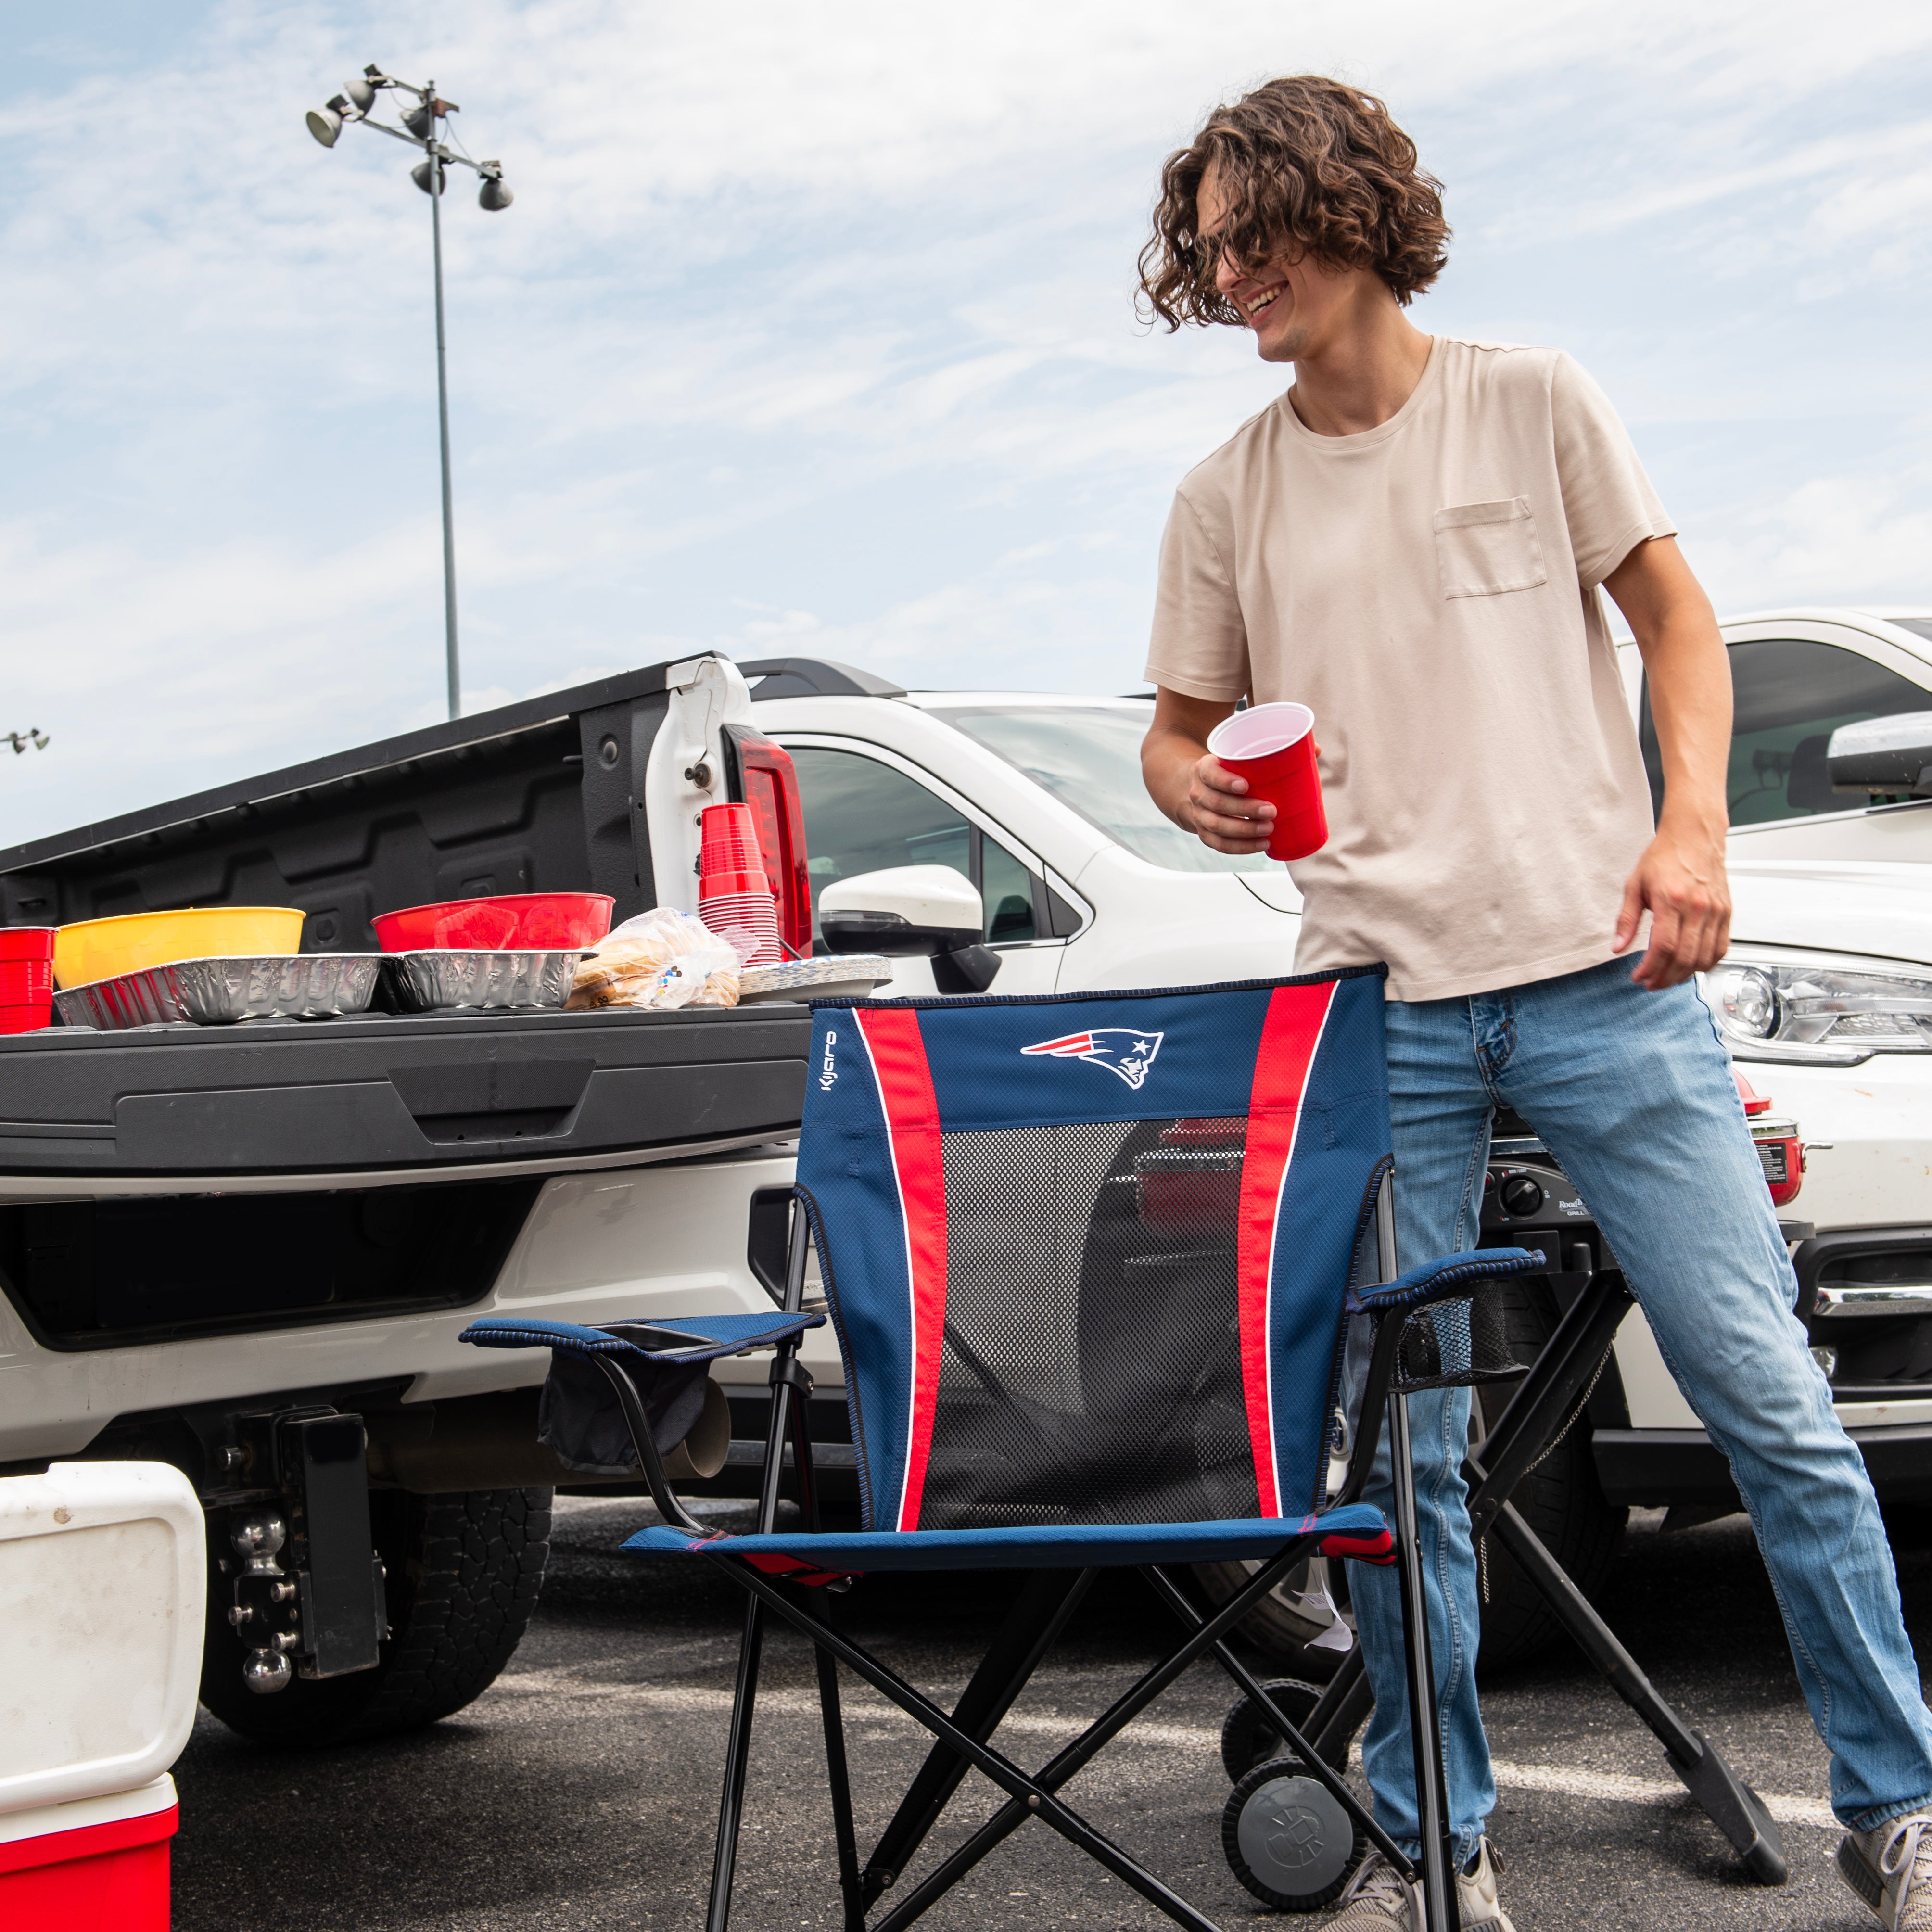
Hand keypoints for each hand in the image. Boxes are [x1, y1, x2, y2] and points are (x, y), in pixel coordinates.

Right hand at [1185, 754, 1274, 853]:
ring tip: (1268, 829)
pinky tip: (1261, 844)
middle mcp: (1198, 793)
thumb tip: (1311, 752)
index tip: (1245, 785)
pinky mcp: (1205, 833)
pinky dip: (1242, 847)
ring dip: (1245, 830)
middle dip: (1245, 809)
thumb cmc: (1227, 773)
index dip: (1226, 781)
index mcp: (1204, 770)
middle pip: (1217, 803)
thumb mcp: (1234, 759)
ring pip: (1217, 826)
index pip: (1210, 774)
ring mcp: (1199, 815)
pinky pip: (1220, 844)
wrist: (1201, 790)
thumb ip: (1264, 756)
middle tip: (1271, 811)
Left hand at [1614, 820, 1730, 989]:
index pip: (1663, 946)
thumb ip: (1626, 919)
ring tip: (1667, 978)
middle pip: (1684, 957)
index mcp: (1671, 900)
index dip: (1650, 968)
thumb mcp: (1635, 885)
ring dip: (1685, 975)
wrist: (1694, 836)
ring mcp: (1716, 911)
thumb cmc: (1664, 857)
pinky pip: (1721, 947)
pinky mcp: (1727, 912)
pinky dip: (1707, 963)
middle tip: (1650, 983)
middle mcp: (1698, 907)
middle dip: (1665, 977)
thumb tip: (1617, 946)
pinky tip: (1691, 967)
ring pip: (1704, 957)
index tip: (1638, 976)